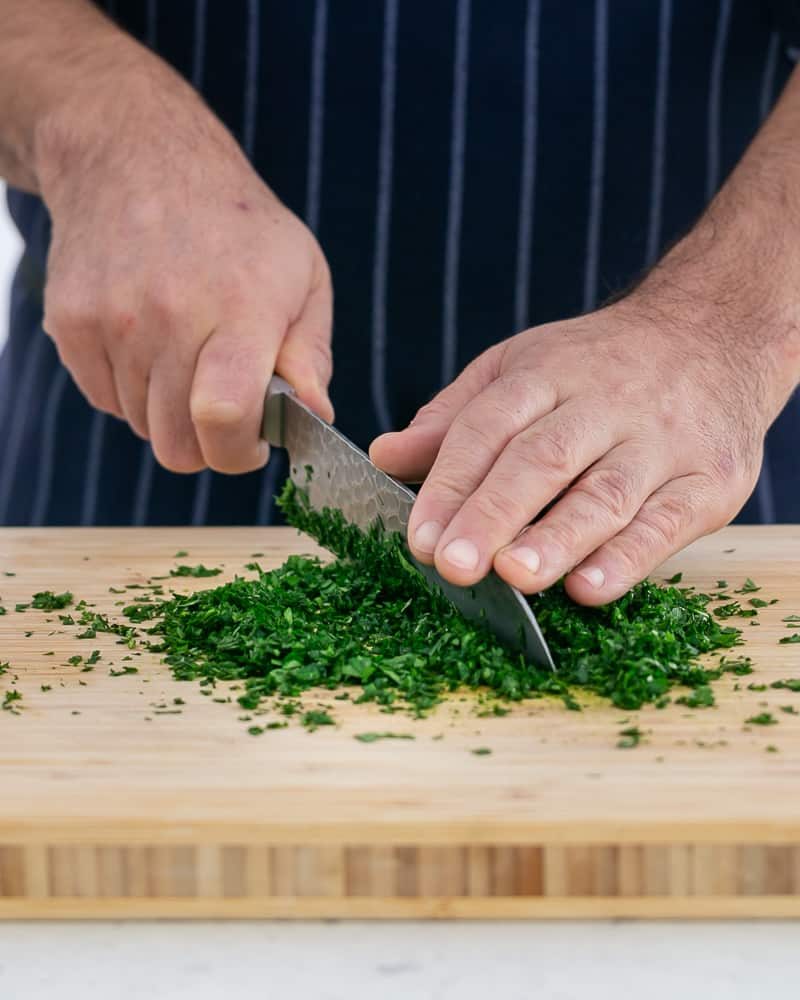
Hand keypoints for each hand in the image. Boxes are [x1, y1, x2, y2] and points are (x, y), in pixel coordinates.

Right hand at [38, 49, 332, 473]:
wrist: (138, 157)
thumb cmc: (238, 225)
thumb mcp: (303, 274)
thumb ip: (311, 354)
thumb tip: (316, 416)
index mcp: (240, 308)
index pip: (223, 417)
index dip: (239, 452)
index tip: (254, 443)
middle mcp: (169, 316)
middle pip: (178, 444)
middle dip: (209, 444)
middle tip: (225, 408)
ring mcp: (112, 320)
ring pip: (141, 426)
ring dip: (169, 412)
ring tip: (188, 357)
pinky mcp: (71, 323)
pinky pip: (105, 400)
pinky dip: (130, 391)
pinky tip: (151, 344)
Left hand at [370, 288, 785, 605]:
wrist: (714, 334)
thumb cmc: (597, 366)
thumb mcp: (519, 368)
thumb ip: (453, 418)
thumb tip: (384, 456)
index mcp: (546, 373)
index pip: (488, 428)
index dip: (451, 483)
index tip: (420, 538)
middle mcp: (604, 404)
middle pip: (542, 459)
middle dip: (494, 513)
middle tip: (454, 565)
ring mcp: (660, 442)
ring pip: (604, 493)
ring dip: (557, 538)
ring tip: (516, 577)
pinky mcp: (709, 480)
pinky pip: (667, 521)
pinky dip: (629, 557)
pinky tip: (589, 588)